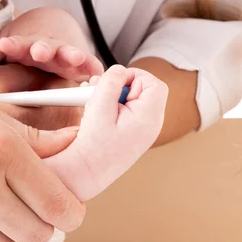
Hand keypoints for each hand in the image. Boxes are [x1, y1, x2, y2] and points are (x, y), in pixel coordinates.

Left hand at [0, 34, 102, 80]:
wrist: (52, 23)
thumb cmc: (25, 42)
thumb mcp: (6, 46)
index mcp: (25, 44)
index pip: (17, 44)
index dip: (12, 45)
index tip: (5, 44)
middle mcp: (46, 47)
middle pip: (44, 47)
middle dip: (42, 49)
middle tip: (39, 52)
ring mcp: (65, 53)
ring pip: (68, 52)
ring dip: (71, 54)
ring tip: (74, 58)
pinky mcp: (81, 61)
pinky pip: (90, 64)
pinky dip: (94, 67)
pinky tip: (97, 73)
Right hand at [45, 65, 168, 200]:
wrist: (87, 172)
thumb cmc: (94, 144)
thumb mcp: (100, 105)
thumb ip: (112, 81)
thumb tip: (120, 70)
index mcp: (149, 117)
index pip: (154, 84)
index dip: (135, 76)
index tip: (114, 83)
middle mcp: (151, 123)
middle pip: (145, 89)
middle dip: (121, 85)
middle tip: (102, 93)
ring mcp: (143, 129)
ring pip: (134, 98)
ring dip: (114, 95)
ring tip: (96, 103)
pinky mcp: (133, 132)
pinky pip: (128, 110)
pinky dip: (113, 106)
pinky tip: (98, 113)